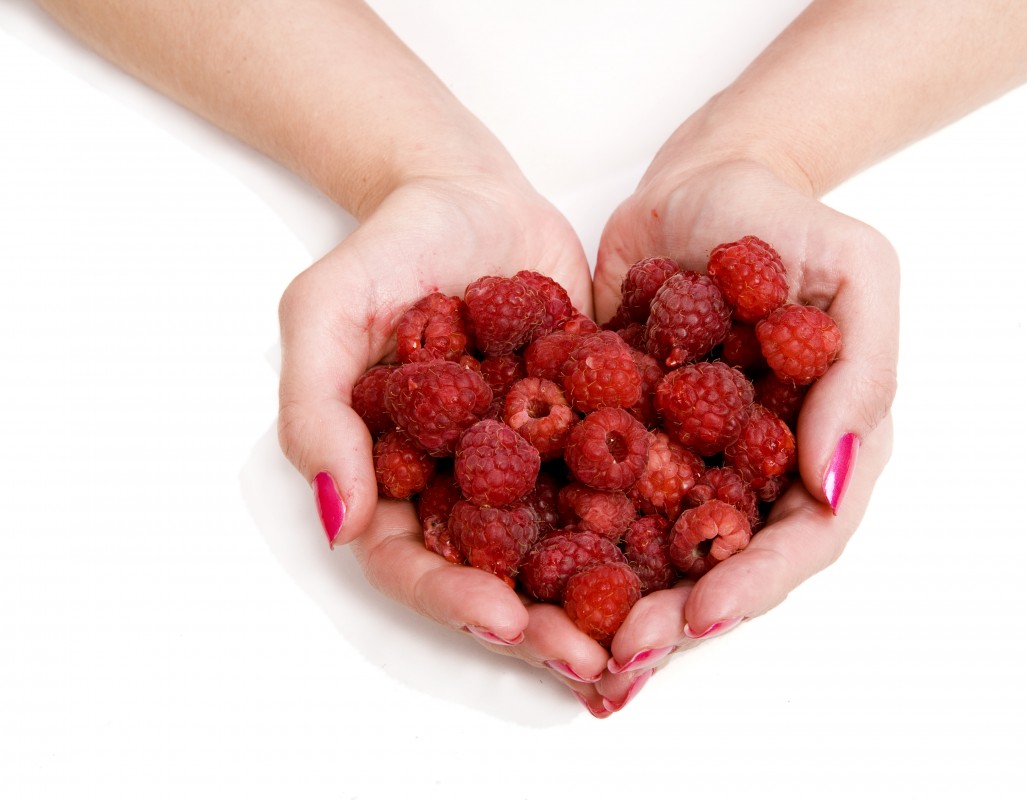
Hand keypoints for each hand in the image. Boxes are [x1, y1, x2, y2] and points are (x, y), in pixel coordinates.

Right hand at [276, 170, 614, 700]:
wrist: (476, 192)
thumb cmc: (392, 245)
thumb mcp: (328, 308)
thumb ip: (318, 407)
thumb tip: (338, 519)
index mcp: (397, 476)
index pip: (413, 562)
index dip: (453, 598)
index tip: (504, 620)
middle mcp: (466, 486)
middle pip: (498, 576)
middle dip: (543, 624)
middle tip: (596, 657)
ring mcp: (533, 465)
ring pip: (567, 549)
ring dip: (605, 597)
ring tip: (652, 630)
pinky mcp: (592, 431)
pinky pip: (624, 486)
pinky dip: (656, 522)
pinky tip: (699, 546)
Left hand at [591, 156, 898, 709]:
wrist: (699, 178)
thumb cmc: (787, 215)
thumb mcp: (856, 270)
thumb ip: (862, 370)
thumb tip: (832, 485)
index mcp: (823, 444)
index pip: (803, 537)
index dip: (756, 582)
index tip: (703, 613)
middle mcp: (756, 469)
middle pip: (725, 562)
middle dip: (677, 614)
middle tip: (623, 650)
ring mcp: (687, 459)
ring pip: (658, 548)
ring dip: (621, 597)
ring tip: (572, 637)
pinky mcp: (624, 437)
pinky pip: (597, 496)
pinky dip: (571, 538)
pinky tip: (527, 572)